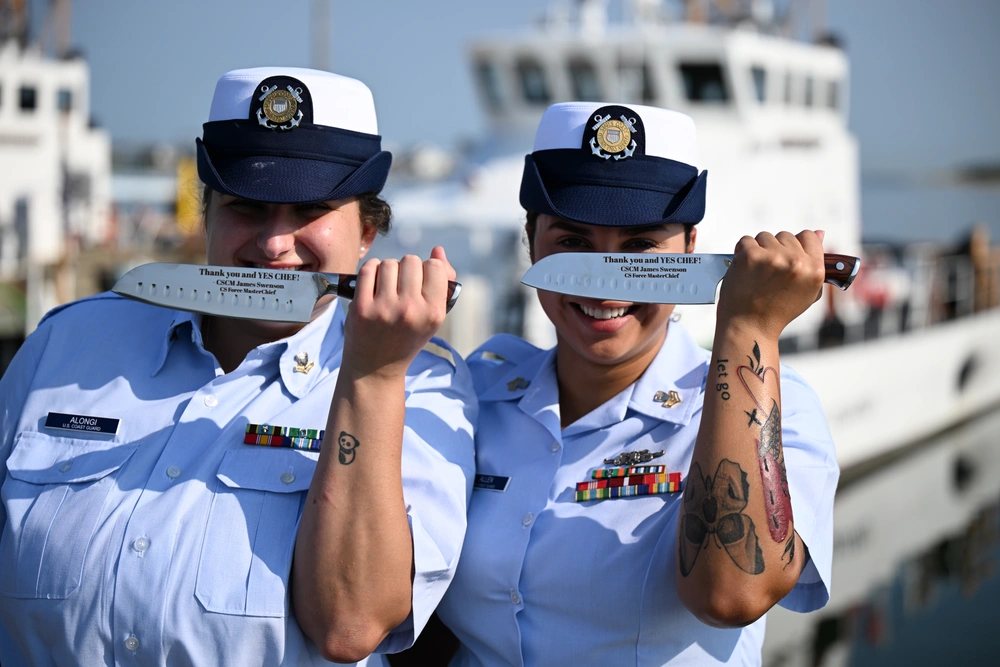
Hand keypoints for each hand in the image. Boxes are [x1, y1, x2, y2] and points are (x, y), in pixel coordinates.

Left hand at [341, 246, 454, 380]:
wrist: (375, 368)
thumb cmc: (407, 337)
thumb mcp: (432, 316)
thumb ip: (441, 283)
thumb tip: (438, 250)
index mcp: (433, 313)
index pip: (435, 267)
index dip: (428, 270)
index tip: (420, 282)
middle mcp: (411, 310)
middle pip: (411, 261)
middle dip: (406, 269)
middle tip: (401, 286)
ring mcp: (384, 308)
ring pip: (388, 263)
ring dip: (387, 270)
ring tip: (386, 286)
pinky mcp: (362, 307)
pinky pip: (368, 269)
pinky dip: (370, 271)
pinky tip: (372, 284)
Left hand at [716, 230, 825, 338]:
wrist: (750, 327)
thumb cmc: (777, 311)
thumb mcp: (807, 291)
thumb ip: (814, 262)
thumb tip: (820, 232)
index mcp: (815, 270)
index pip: (809, 236)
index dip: (796, 245)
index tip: (786, 256)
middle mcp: (796, 262)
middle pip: (785, 236)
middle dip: (775, 249)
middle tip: (768, 272)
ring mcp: (773, 257)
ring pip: (764, 236)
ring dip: (758, 249)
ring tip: (756, 272)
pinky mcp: (750, 256)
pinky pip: (746, 241)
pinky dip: (742, 252)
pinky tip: (744, 269)